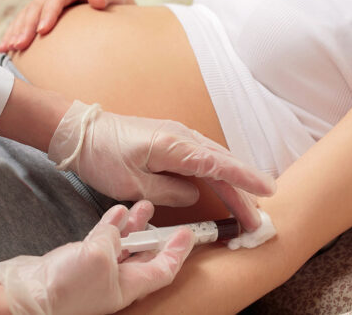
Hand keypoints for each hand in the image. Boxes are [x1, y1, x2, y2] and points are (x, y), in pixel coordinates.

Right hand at [0, 0, 134, 51]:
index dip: (48, 14)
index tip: (42, 32)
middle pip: (37, 7)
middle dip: (26, 27)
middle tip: (19, 46)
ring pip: (27, 13)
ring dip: (16, 31)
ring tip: (7, 49)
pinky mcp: (45, 9)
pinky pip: (27, 19)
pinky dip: (16, 31)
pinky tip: (7, 46)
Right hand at [0, 201, 194, 314]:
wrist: (27, 295)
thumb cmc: (65, 288)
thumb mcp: (98, 256)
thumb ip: (112, 238)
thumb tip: (114, 227)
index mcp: (129, 285)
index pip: (164, 269)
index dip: (179, 252)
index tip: (190, 235)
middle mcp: (117, 279)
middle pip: (147, 255)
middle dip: (158, 235)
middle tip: (169, 218)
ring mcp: (100, 268)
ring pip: (126, 244)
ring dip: (136, 225)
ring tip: (144, 205)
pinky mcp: (83, 259)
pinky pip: (105, 239)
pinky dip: (112, 225)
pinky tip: (117, 211)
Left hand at [48, 101, 275, 230]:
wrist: (83, 134)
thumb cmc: (103, 156)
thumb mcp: (132, 183)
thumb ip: (168, 191)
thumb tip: (193, 193)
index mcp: (173, 146)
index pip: (218, 164)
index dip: (245, 179)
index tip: (268, 191)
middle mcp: (181, 137)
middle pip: (221, 164)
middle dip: (242, 190)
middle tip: (256, 217)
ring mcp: (177, 137)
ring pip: (213, 161)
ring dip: (230, 183)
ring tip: (245, 206)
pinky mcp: (170, 142)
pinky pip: (199, 159)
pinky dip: (214, 174)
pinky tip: (221, 186)